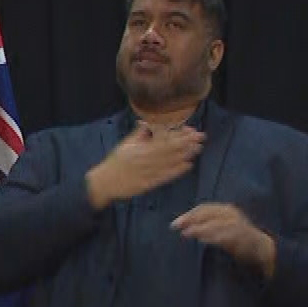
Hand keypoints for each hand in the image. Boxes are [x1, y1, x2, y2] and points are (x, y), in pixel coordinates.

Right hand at [86, 124, 203, 208]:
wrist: (106, 182)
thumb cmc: (116, 161)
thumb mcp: (126, 143)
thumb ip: (139, 133)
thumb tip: (149, 123)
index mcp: (141, 147)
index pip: (164, 139)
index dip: (179, 134)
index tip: (190, 130)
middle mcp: (147, 158)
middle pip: (170, 149)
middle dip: (187, 142)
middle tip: (201, 137)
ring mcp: (149, 171)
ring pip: (171, 162)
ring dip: (185, 154)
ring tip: (198, 148)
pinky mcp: (150, 183)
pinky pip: (166, 176)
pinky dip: (177, 171)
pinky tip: (188, 165)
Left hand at [172, 202, 274, 277]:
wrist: (261, 247)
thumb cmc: (237, 238)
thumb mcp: (220, 229)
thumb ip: (205, 227)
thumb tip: (185, 228)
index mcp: (224, 210)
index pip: (203, 209)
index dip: (188, 215)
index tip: (174, 224)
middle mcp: (230, 213)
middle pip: (207, 213)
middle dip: (190, 219)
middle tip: (176, 227)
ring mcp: (237, 222)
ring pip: (215, 223)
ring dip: (200, 228)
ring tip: (187, 233)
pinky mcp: (243, 234)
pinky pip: (226, 234)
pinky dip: (214, 236)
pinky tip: (203, 240)